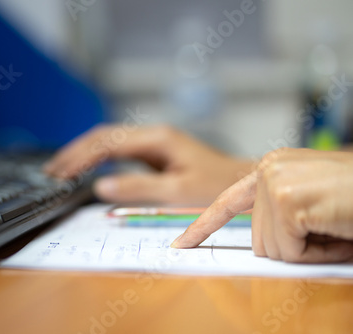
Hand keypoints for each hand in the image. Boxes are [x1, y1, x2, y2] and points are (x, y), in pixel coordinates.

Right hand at [44, 124, 251, 204]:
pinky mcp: (153, 153)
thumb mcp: (178, 192)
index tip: (61, 174)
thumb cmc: (216, 187)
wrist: (241, 182)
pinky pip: (118, 151)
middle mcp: (152, 135)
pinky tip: (87, 168)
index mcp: (156, 139)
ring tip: (60, 169)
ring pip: (108, 141)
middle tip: (51, 171)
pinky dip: (97, 158)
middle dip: (74, 152)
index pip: (107, 143)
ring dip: (83, 153)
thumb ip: (138, 188)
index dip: (80, 157)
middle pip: (103, 136)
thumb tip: (101, 186)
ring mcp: (152, 142)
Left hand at [171, 148, 352, 262]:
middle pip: (257, 238)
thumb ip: (282, 219)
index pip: (228, 202)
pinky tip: (337, 230)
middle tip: (329, 229)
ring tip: (335, 226)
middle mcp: (269, 169)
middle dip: (294, 247)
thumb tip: (262, 248)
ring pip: (271, 249)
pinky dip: (317, 254)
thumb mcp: (314, 206)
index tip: (181, 245)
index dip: (203, 226)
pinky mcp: (287, 199)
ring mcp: (275, 182)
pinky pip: (288, 251)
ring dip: (308, 251)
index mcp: (273, 169)